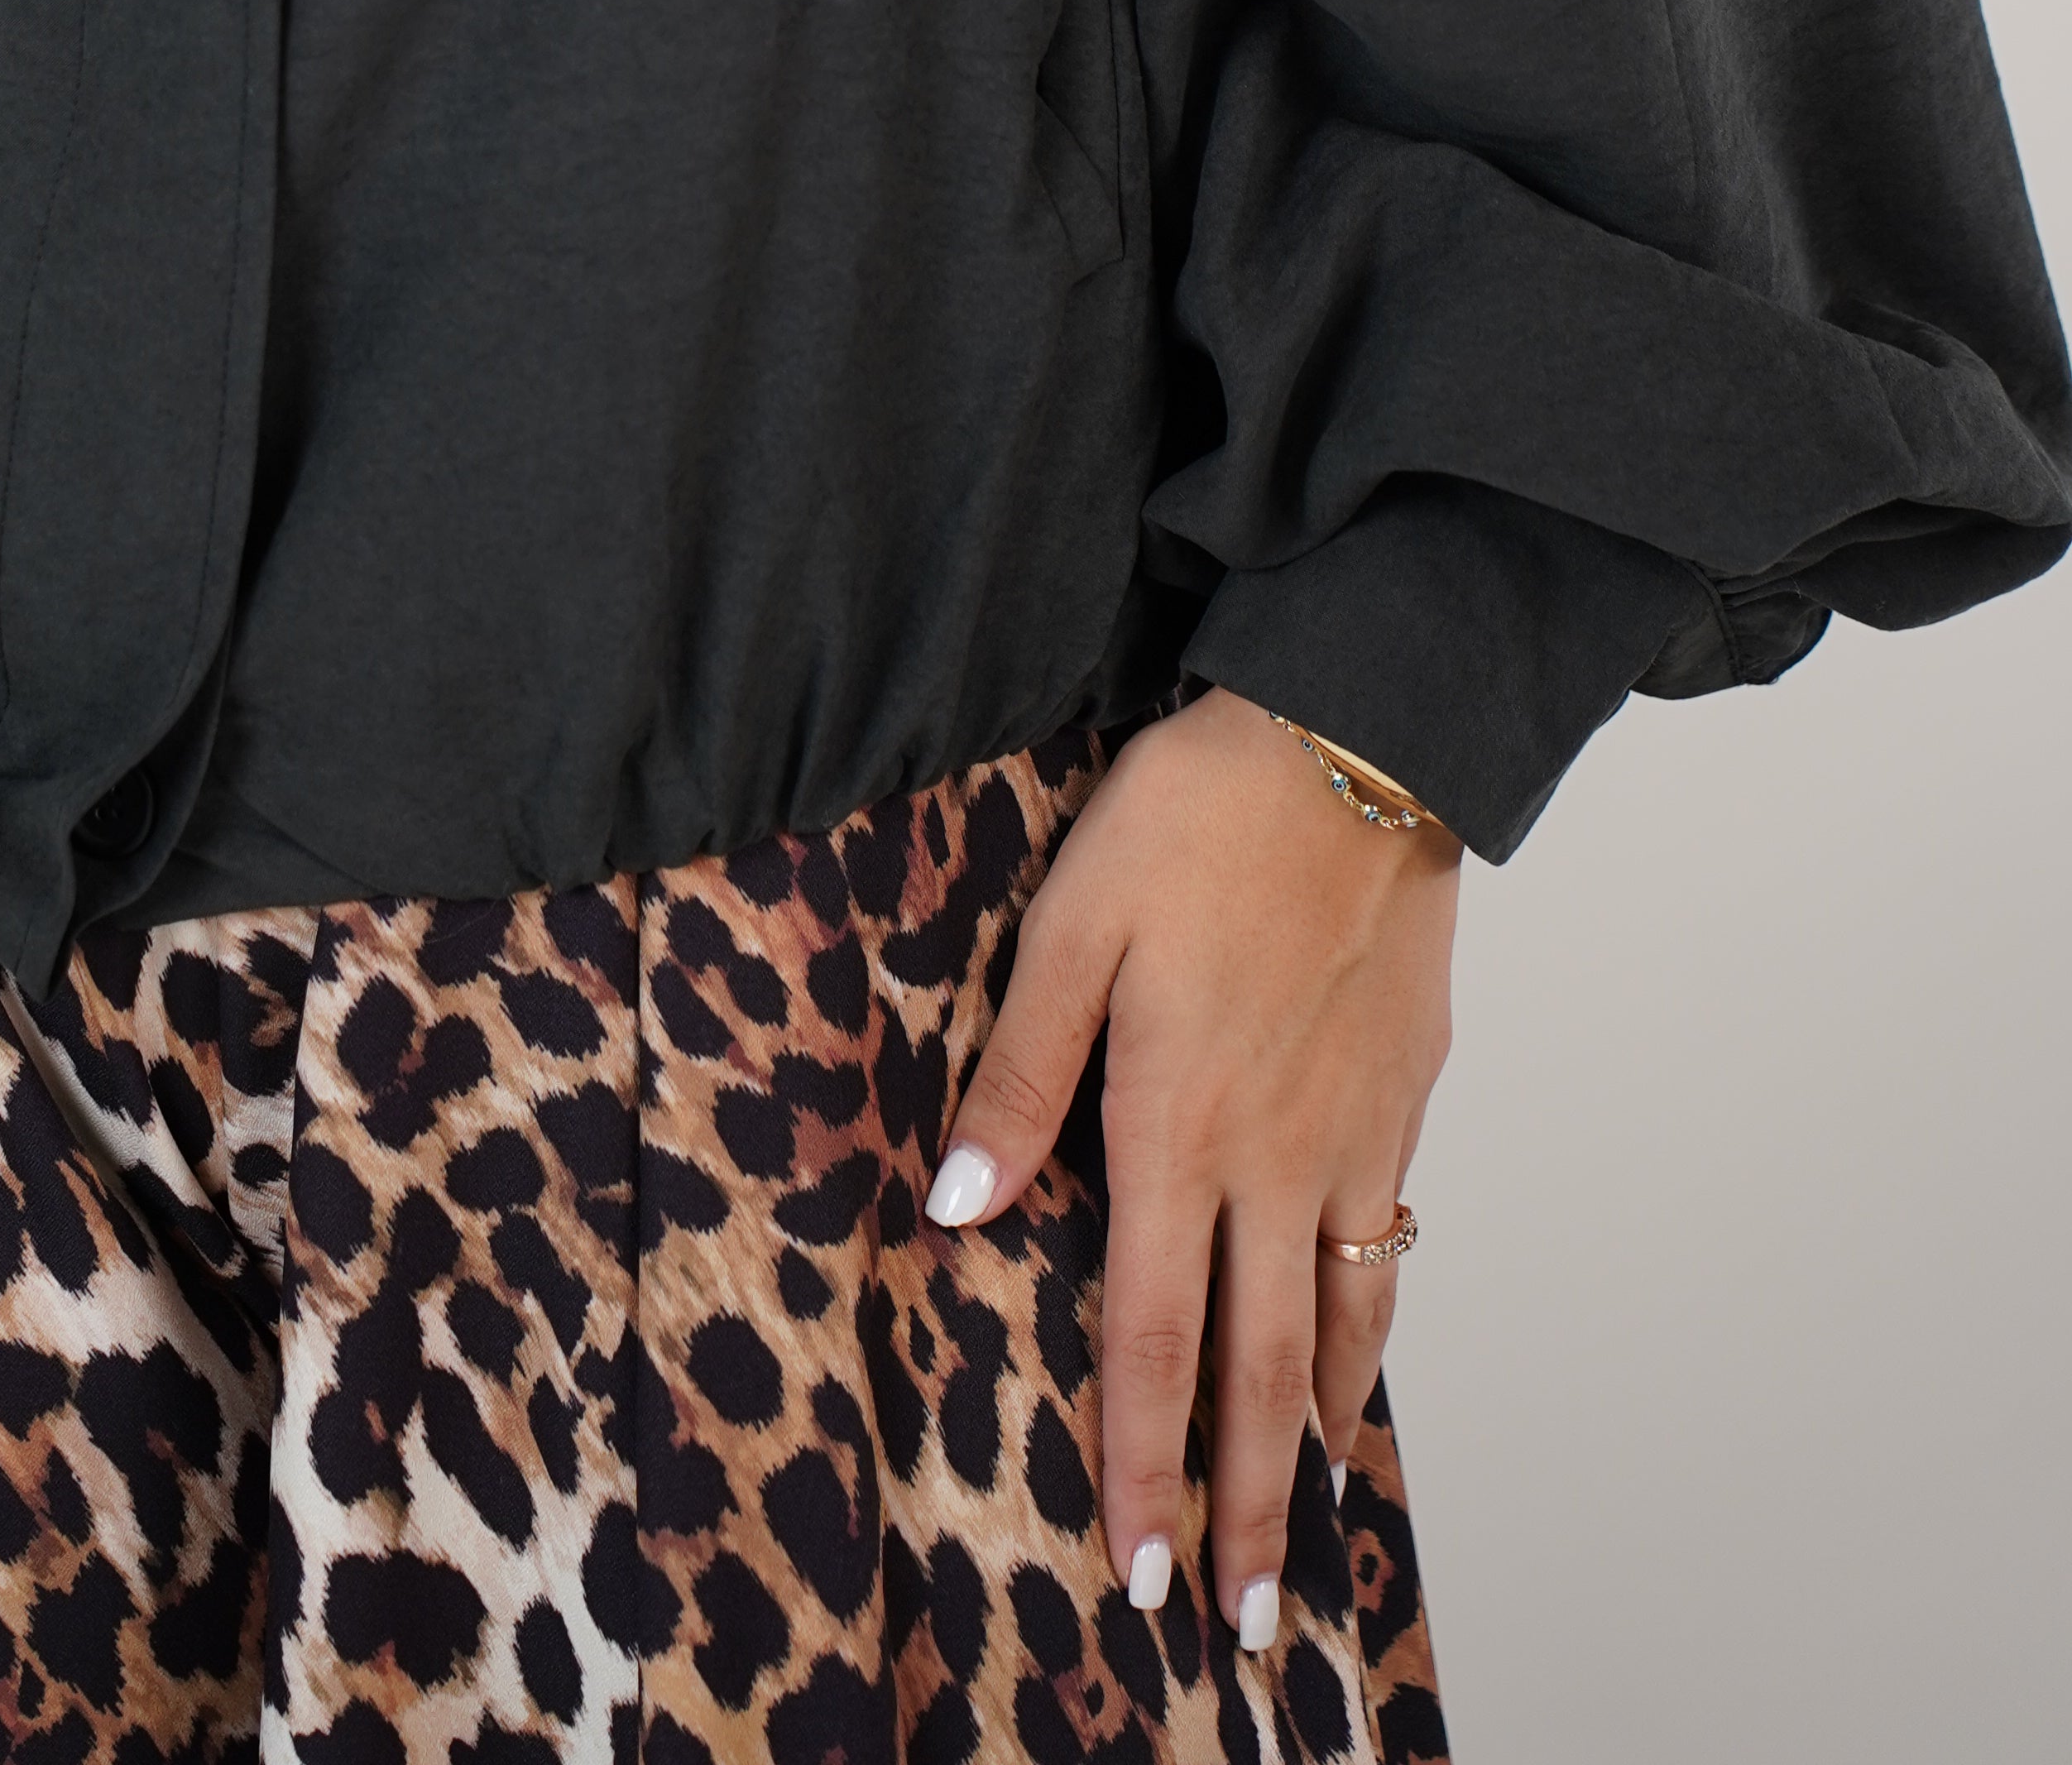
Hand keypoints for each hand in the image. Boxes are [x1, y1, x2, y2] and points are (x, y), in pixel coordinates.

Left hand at [925, 685, 1455, 1640]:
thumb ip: (1018, 1076)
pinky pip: (1386, 1241)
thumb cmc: (1196, 821)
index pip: (1150, 1338)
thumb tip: (961, 1210)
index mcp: (1177, 1128)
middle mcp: (1274, 1158)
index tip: (1135, 1575)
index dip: (1139, 1463)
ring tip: (1303, 1517)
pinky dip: (1374, 1325)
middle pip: (1257, 1371)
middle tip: (1247, 1623)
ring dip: (1314, 1435)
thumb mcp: (1071, 927)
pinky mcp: (1404, 1091)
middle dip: (1241, 1505)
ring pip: (1338, 1321)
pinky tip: (1362, 1356)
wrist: (1356, 742)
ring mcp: (1352, 1132)